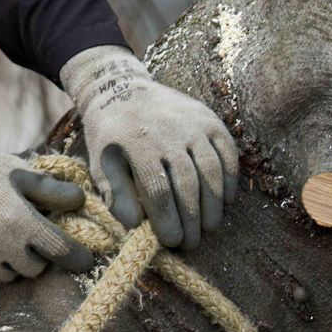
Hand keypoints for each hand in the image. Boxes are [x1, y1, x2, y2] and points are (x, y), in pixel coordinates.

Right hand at [0, 117, 94, 280]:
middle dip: (35, 256)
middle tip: (25, 237)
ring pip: (5, 275)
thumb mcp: (17, 171)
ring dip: (7, 261)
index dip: (79, 258)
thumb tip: (82, 201)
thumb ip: (50, 190)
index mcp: (20, 220)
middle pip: (33, 270)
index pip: (61, 251)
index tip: (86, 262)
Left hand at [60, 46, 238, 249]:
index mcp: (137, 144)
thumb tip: (136, 227)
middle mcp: (168, 132)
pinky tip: (226, 200)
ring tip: (210, 227)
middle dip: (192, 219)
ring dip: (214, 204)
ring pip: (211, 170)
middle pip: (188, 184)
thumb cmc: (110, 136)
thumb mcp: (101, 164)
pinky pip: (227, 153)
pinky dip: (230, 179)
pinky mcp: (209, 118)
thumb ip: (116, 196)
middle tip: (193, 242)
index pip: (159, 191)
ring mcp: (192, 123)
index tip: (173, 242)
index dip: (168, 221)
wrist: (121, 89)